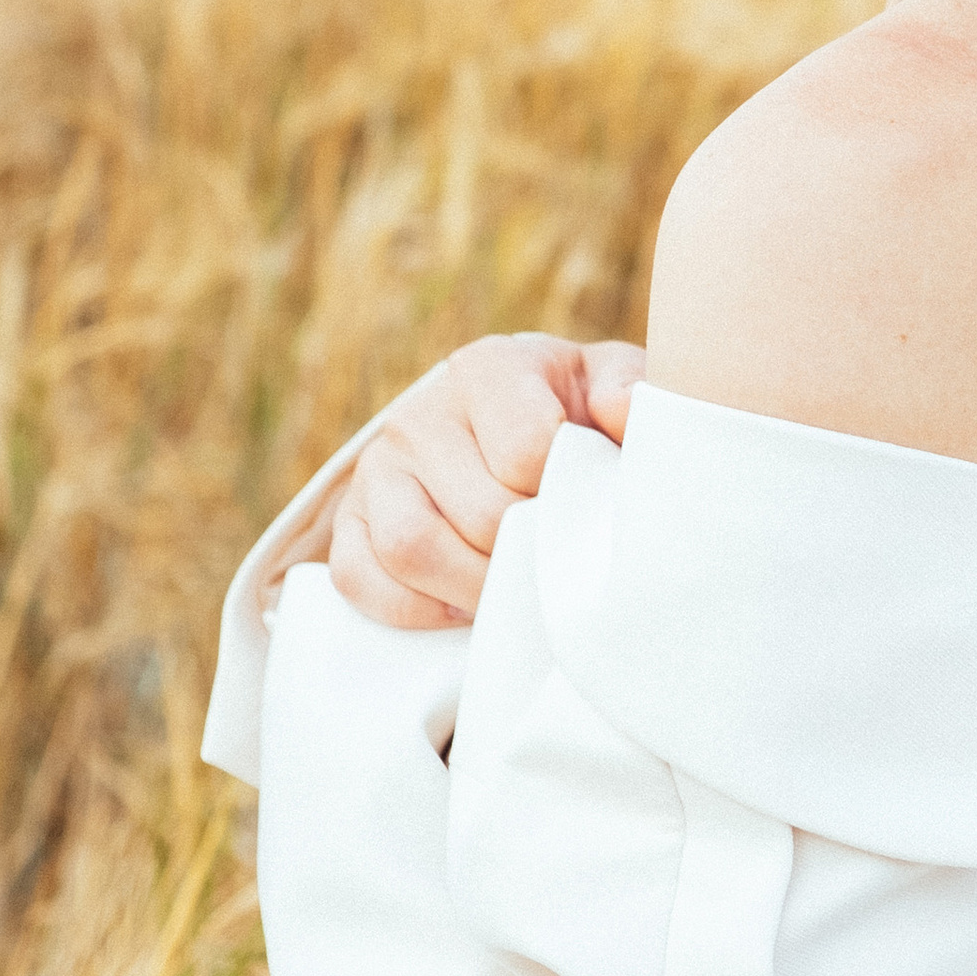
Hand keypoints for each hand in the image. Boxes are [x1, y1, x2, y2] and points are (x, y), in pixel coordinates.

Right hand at [327, 334, 643, 629]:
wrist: (518, 426)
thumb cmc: (573, 407)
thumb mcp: (611, 382)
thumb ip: (628, 389)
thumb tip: (620, 410)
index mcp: (489, 367)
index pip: (526, 451)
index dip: (563, 493)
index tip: (585, 503)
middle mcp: (420, 412)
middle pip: (477, 511)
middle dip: (529, 550)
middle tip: (563, 563)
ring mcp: (377, 468)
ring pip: (412, 548)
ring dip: (475, 587)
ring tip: (519, 589)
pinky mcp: (348, 520)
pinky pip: (358, 578)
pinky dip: (414, 609)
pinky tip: (463, 606)